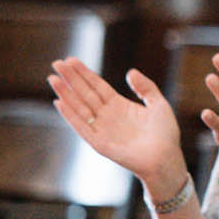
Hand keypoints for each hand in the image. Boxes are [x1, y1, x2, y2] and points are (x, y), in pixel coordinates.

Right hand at [47, 57, 185, 195]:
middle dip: (71, 79)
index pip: (97, 86)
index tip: (71, 60)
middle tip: (57, 63)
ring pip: (79, 107)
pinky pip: (81, 127)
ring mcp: (102, 129)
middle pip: (85, 93)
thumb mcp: (158, 105)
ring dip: (66, 93)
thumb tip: (131, 71)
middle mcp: (108, 116)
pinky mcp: (99, 143)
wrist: (166, 158)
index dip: (85, 73)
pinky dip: (70, 115)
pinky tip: (59, 102)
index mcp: (120, 106)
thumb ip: (146, 87)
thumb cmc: (165, 134)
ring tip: (53, 78)